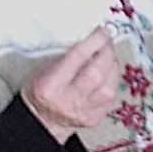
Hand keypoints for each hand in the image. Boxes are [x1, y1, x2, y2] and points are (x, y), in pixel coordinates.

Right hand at [21, 26, 120, 142]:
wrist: (40, 121)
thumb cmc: (40, 91)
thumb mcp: (43, 69)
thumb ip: (67, 55)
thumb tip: (90, 36)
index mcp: (50, 86)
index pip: (78, 57)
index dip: (94, 40)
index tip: (102, 30)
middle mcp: (67, 100)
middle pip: (96, 72)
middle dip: (107, 52)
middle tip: (108, 41)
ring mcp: (82, 112)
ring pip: (108, 87)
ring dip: (113, 67)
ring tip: (109, 57)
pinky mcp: (94, 119)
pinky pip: (111, 98)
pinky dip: (112, 82)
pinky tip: (109, 74)